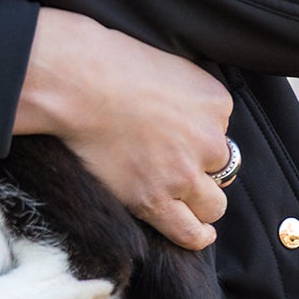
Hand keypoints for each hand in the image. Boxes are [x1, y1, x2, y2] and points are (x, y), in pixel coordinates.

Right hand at [13, 9, 234, 250]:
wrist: (76, 84)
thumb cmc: (109, 63)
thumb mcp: (168, 64)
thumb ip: (186, 93)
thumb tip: (182, 112)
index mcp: (216, 103)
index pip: (220, 130)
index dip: (196, 134)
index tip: (173, 131)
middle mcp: (208, 140)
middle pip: (222, 168)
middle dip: (202, 168)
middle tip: (174, 162)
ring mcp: (182, 174)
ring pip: (212, 205)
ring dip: (200, 201)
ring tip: (183, 199)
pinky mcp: (154, 200)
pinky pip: (190, 232)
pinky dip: (197, 235)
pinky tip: (198, 233)